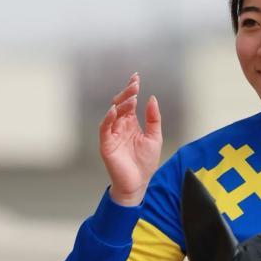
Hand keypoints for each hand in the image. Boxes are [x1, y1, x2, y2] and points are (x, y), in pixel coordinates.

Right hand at [99, 73, 162, 205]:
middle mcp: (120, 126)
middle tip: (134, 84)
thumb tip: (151, 98)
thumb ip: (153, 119)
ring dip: (121, 104)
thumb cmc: (145, 163)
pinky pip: (105, 128)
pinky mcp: (107, 144)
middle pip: (121, 105)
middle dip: (127, 93)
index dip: (132, 90)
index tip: (136, 78)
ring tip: (130, 96)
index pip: (130, 103)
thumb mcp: (155, 138)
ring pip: (113, 114)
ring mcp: (112, 134)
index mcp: (131, 124)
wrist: (138, 183)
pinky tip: (115, 110)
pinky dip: (109, 118)